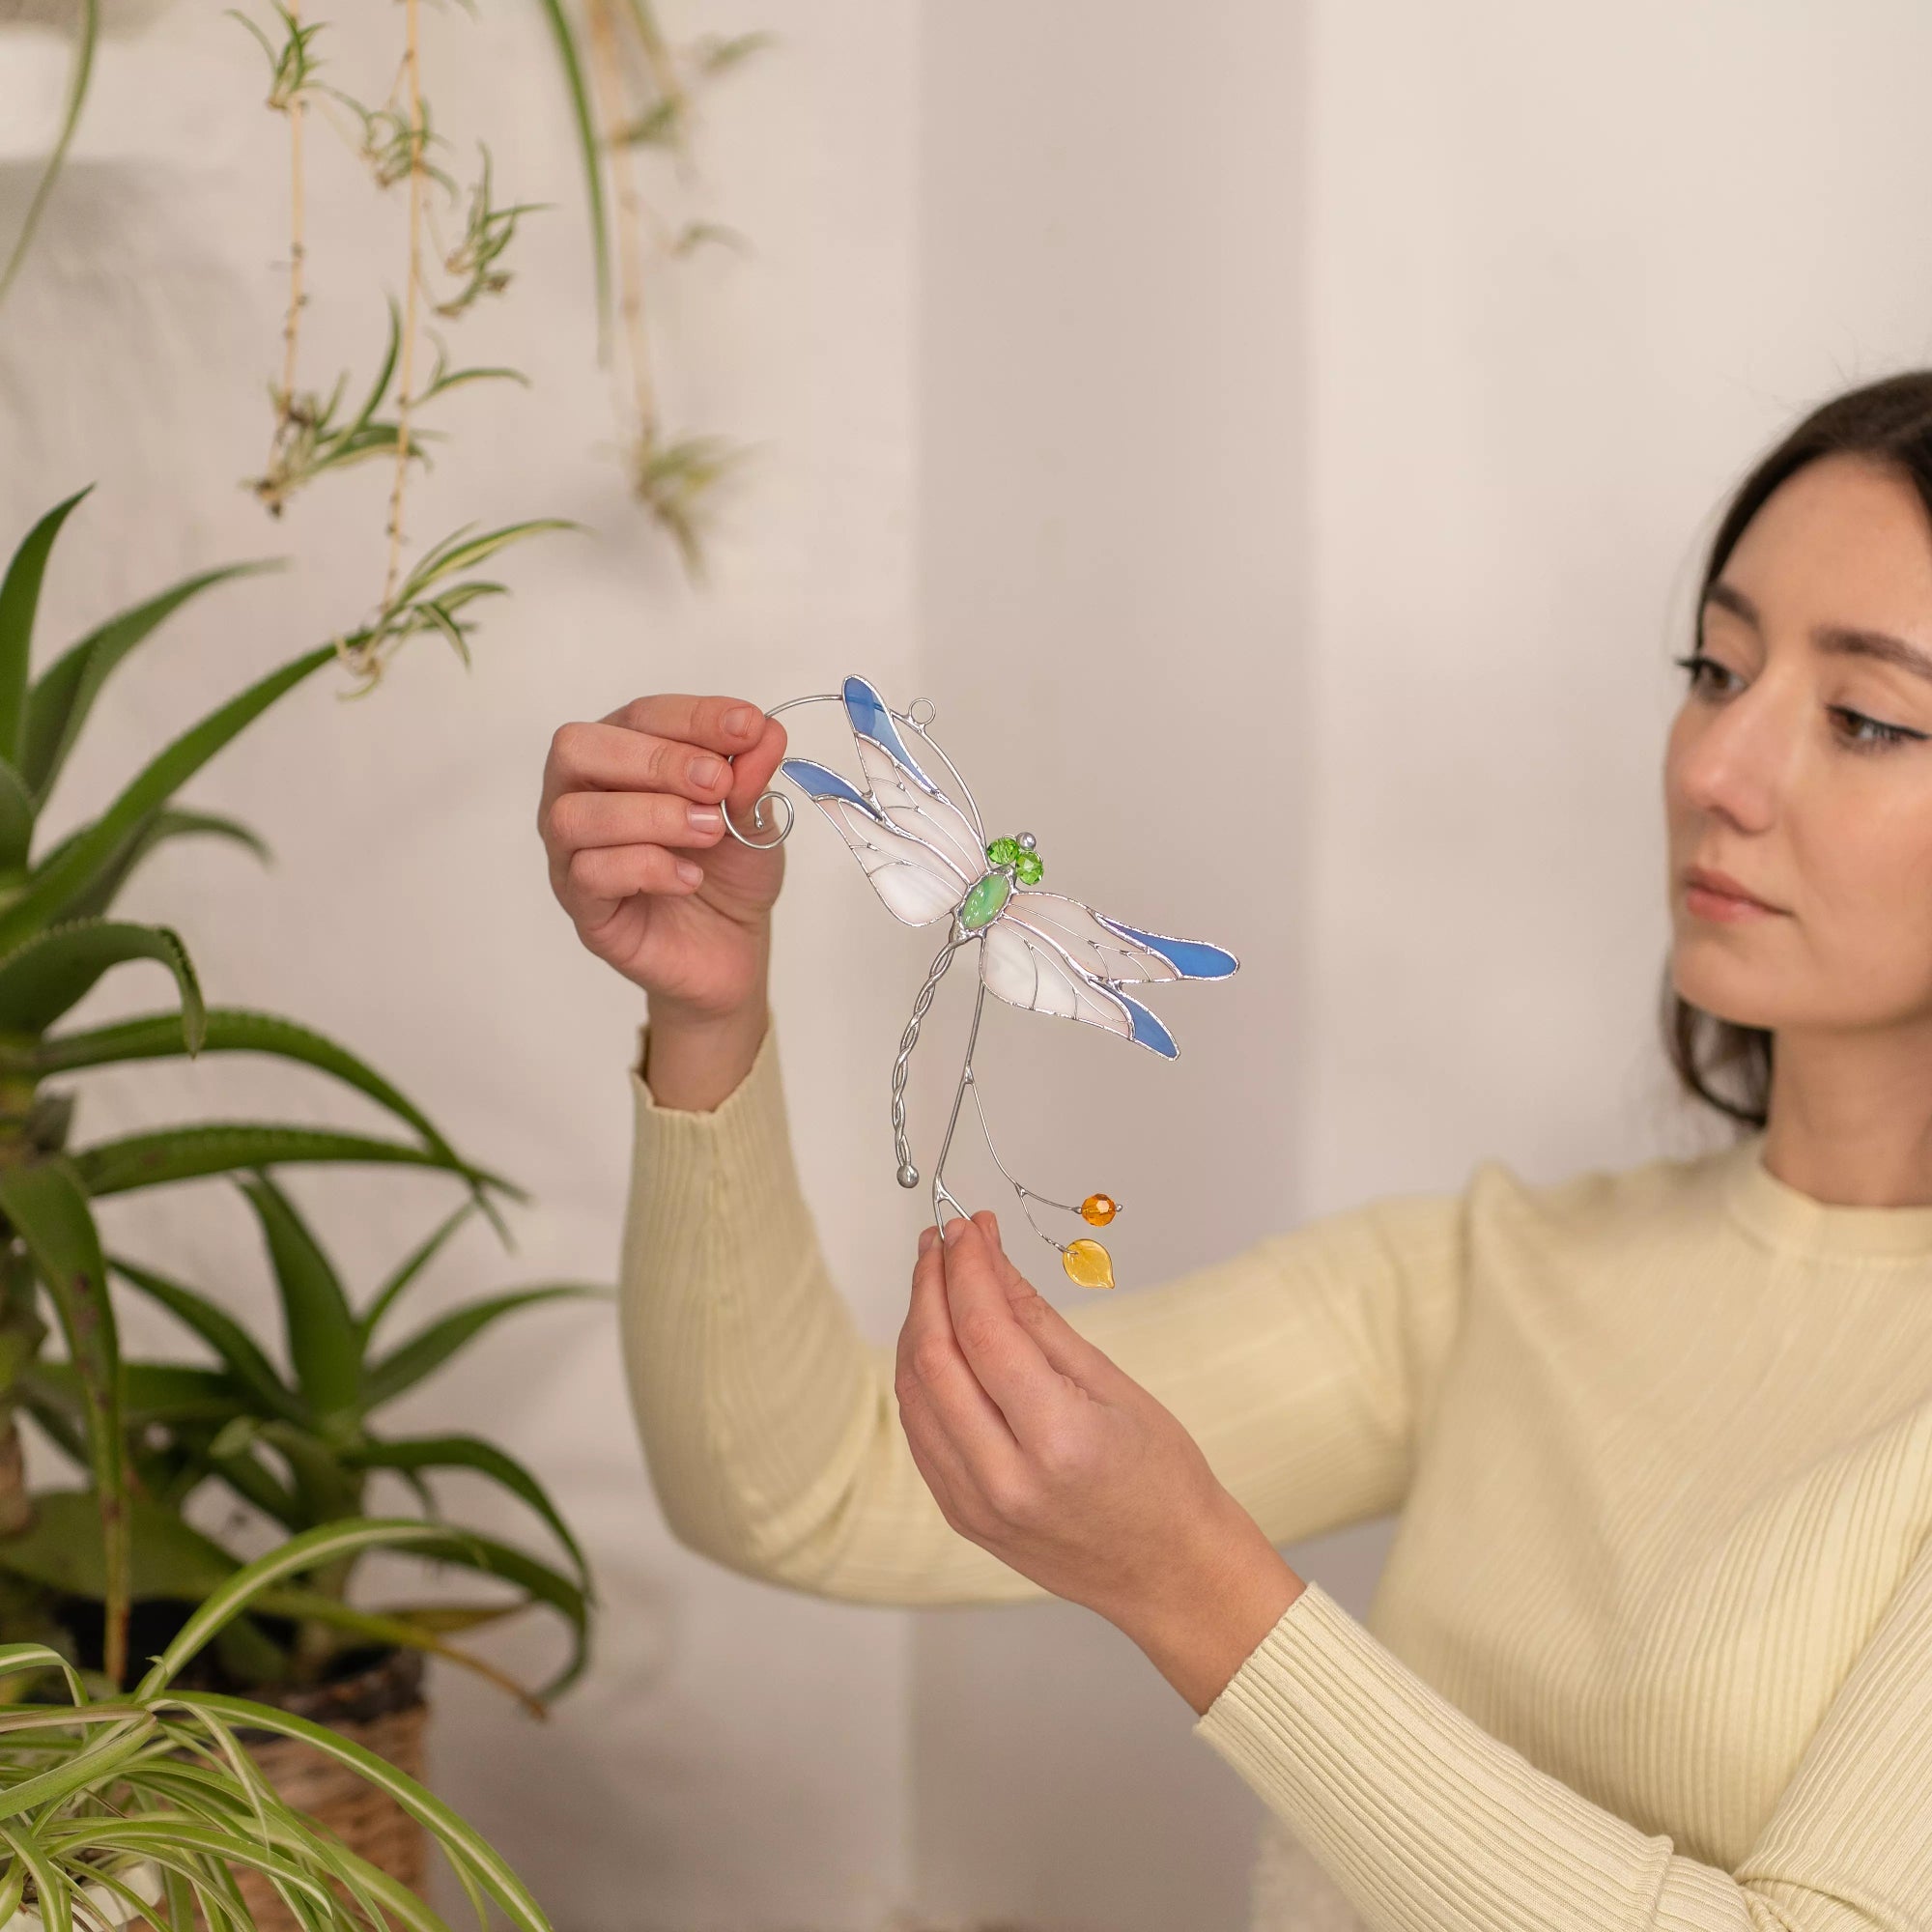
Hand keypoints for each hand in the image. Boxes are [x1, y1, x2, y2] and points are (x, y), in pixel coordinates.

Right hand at [539, 693, 788, 1019]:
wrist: (732, 949)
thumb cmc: (729, 872)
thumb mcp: (754, 817)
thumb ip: (751, 776)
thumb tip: (764, 732)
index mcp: (621, 759)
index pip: (638, 716)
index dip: (692, 716)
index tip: (748, 726)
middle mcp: (582, 798)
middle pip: (578, 749)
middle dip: (658, 759)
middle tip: (718, 783)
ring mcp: (572, 855)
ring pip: (574, 815)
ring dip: (652, 815)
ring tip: (710, 832)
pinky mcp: (583, 910)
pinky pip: (589, 875)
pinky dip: (647, 867)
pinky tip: (690, 877)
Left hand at [894, 1209, 1305, 1714]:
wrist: (1170, 1573)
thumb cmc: (1163, 1479)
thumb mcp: (1113, 1384)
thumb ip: (1038, 1319)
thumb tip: (990, 1258)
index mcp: (1057, 1441)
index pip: (985, 1331)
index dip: (967, 1267)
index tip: (968, 1225)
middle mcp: (1004, 1478)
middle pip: (934, 1358)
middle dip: (931, 1285)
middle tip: (944, 1239)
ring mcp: (973, 1504)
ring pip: (915, 1393)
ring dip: (917, 1325)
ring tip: (937, 1277)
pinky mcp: (959, 1514)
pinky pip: (921, 1430)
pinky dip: (921, 1375)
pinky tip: (938, 1338)